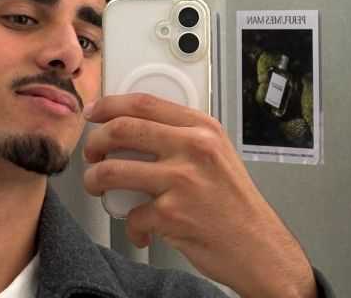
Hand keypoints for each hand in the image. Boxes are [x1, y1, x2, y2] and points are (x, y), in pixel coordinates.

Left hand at [82, 93, 316, 297]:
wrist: (260, 247)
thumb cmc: (234, 201)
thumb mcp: (215, 152)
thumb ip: (180, 135)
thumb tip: (133, 126)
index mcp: (201, 128)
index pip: (143, 103)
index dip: (110, 104)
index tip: (93, 112)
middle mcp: (192, 147)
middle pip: (122, 130)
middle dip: (95, 142)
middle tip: (91, 153)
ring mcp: (181, 180)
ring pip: (113, 171)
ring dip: (94, 180)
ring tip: (97, 186)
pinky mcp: (172, 214)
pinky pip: (131, 215)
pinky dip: (130, 226)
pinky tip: (141, 230)